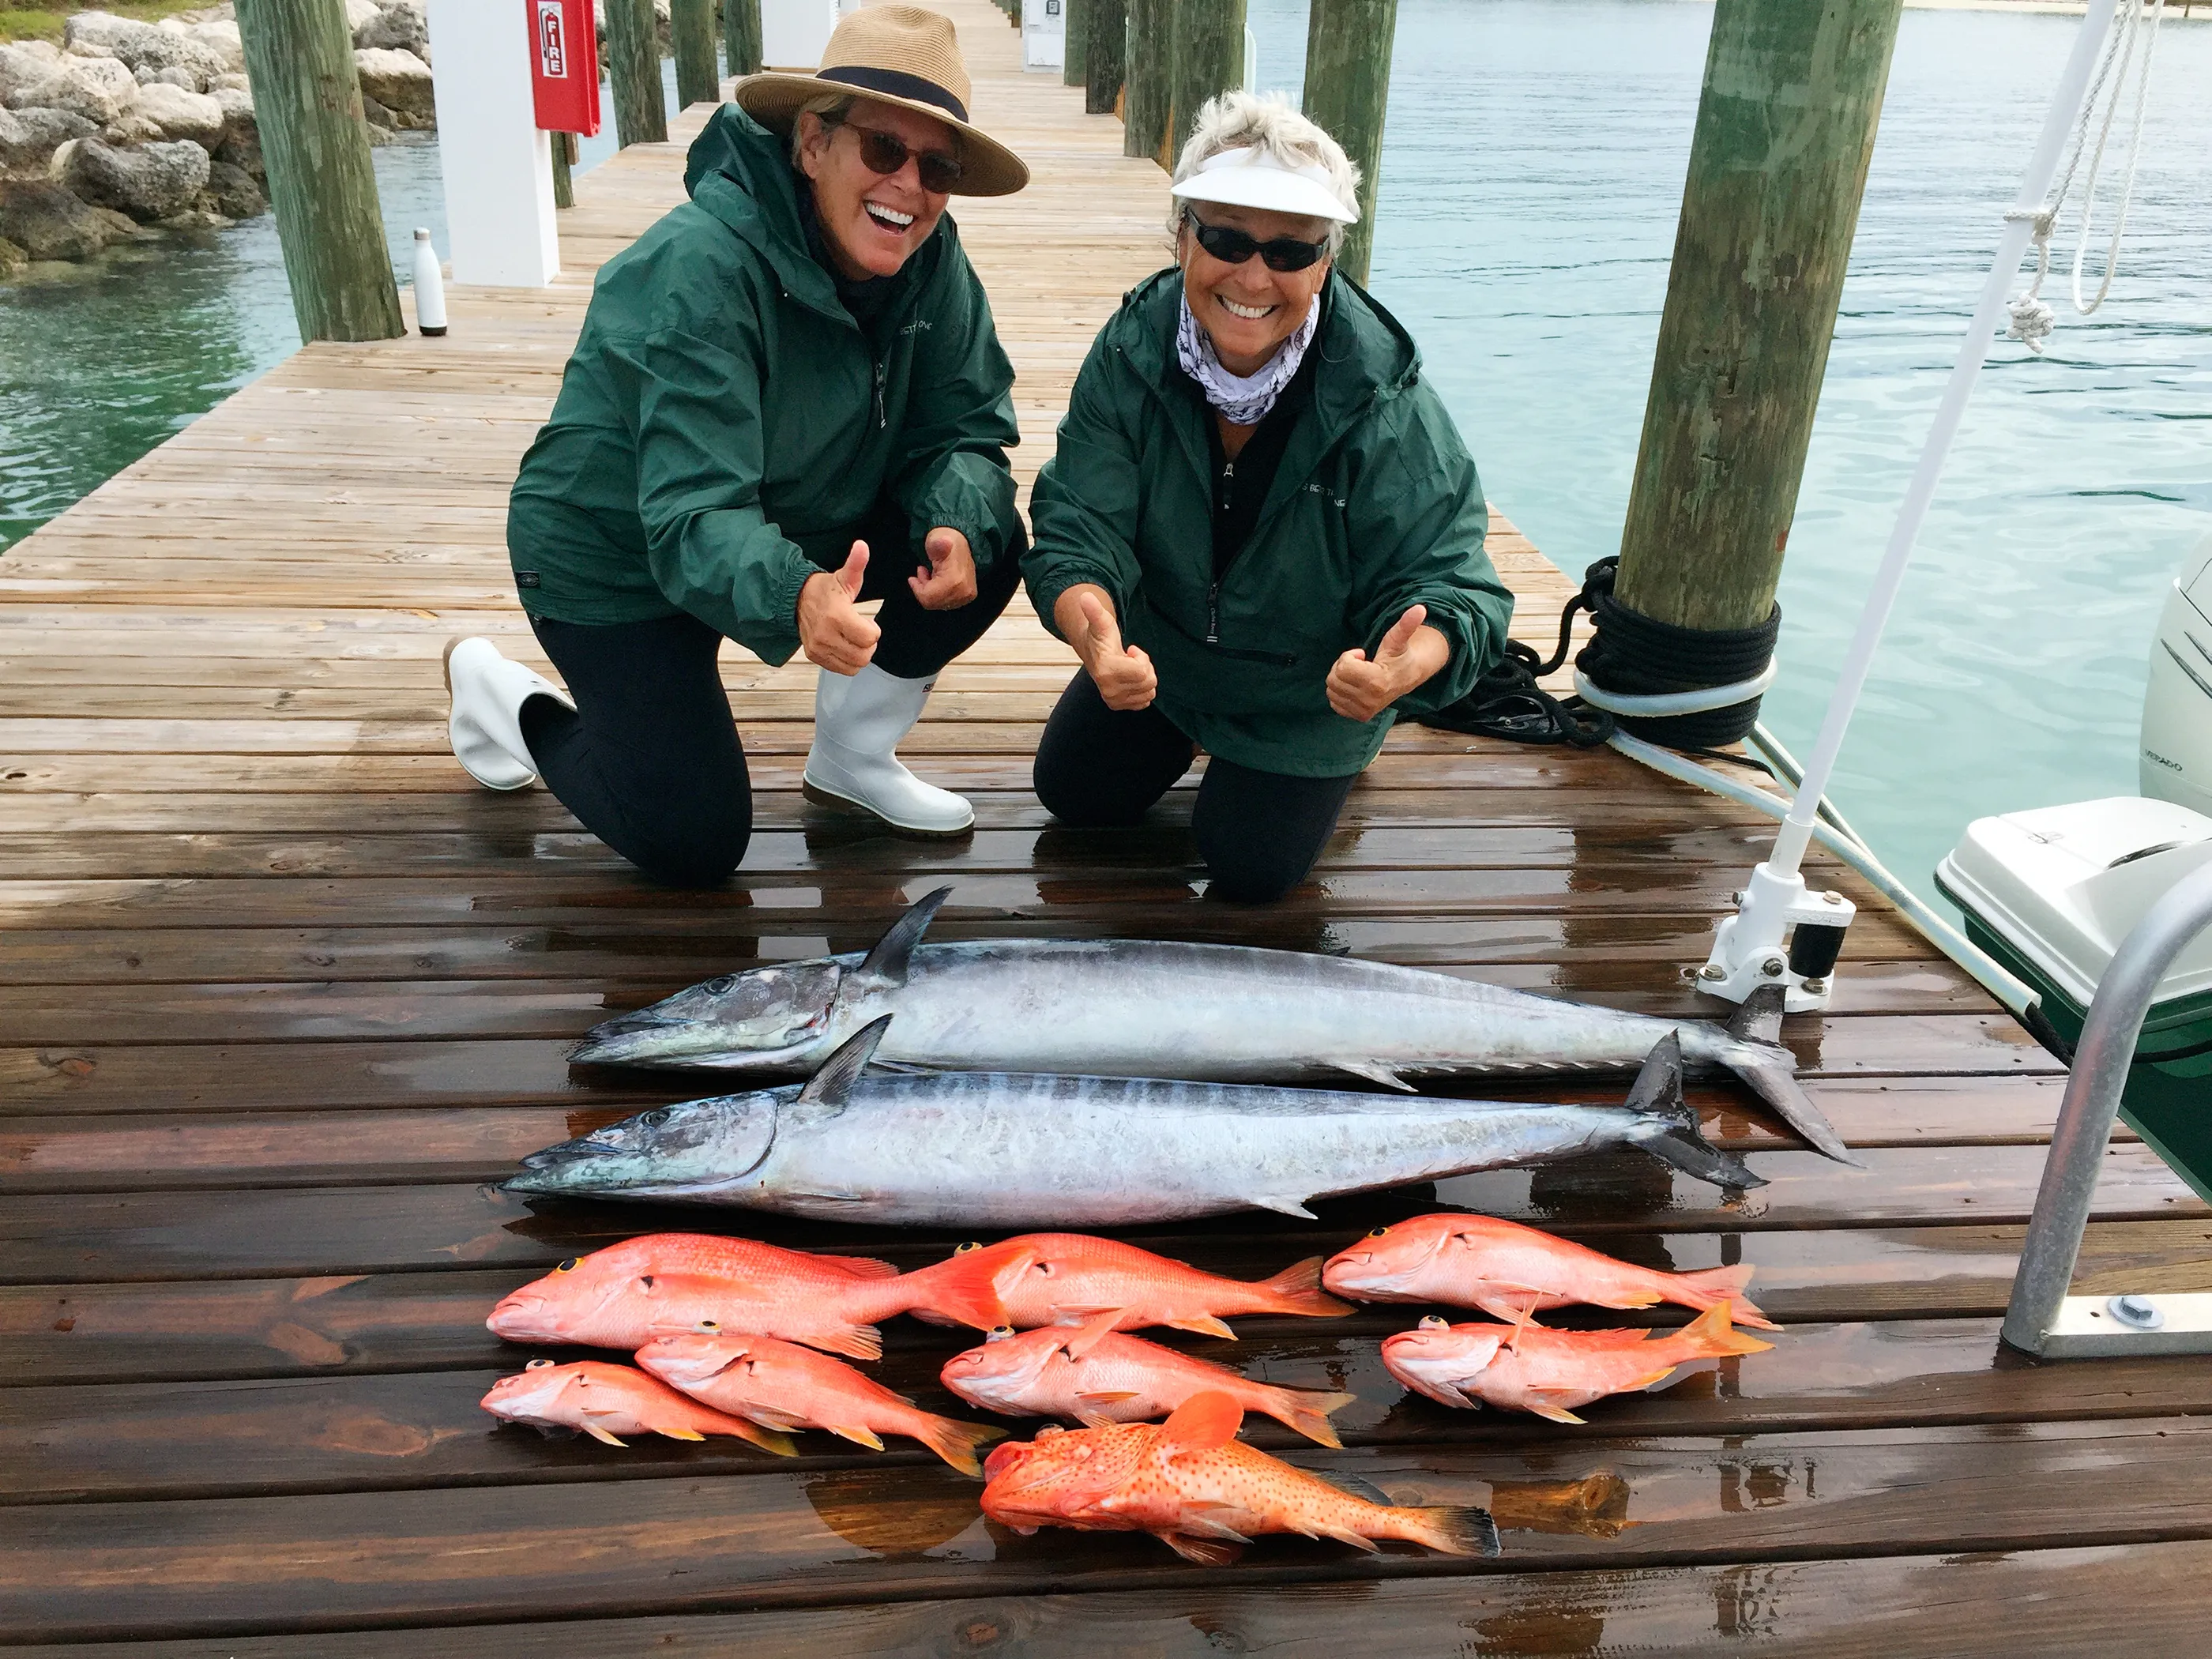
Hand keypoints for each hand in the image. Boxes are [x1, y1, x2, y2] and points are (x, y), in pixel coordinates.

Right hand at [797, 541, 880, 674]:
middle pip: (863, 655)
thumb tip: (862, 546)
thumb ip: (856, 564)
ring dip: (860, 655)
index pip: (869, 638)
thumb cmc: (825, 589)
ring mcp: (819, 648)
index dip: (874, 631)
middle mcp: (826, 635)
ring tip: (855, 641)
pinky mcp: (814, 657)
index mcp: (836, 616)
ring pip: (854, 666)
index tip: (867, 622)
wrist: (795, 599)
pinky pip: (842, 670)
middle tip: (863, 633)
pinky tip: (845, 647)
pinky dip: (848, 662)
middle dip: (869, 645)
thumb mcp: (844, 576)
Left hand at [909, 527, 977, 610]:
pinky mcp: (969, 595)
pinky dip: (940, 593)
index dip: (917, 589)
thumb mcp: (936, 541)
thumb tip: (944, 542)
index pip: (928, 598)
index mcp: (956, 581)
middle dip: (924, 590)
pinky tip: (937, 580)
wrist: (961, 542)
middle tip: (922, 573)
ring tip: (929, 575)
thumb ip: (938, 545)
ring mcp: (967, 595)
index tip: (912, 578)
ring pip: (940, 604)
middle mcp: (964, 591)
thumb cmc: (945, 541)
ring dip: (931, 591)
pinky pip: (948, 602)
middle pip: (934, 603)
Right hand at [1058, 585, 1156, 711]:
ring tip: (1129, 668)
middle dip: (1145, 667)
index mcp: (1106, 671)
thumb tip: (1086, 596)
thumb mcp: (1101, 622)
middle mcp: (1109, 691)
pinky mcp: (1118, 706)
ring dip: (1143, 678)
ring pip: (1149, 692)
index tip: (1131, 650)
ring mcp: (1114, 700)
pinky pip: (1145, 702)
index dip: (1141, 658)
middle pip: (1149, 682)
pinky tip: (1129, 679)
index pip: (1143, 671)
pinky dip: (1141, 690)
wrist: (1093, 653)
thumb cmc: (1101, 637)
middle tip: (1130, 659)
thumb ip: (1095, 611)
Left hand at [1327, 604, 1446, 721]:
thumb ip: (1406, 624)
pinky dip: (1340, 693)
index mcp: (1376, 682)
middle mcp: (1369, 700)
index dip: (1349, 656)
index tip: (1362, 654)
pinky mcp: (1359, 717)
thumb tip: (1419, 608)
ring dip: (1341, 679)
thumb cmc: (1399, 655)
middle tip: (1360, 664)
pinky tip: (1355, 686)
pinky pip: (1334, 703)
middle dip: (1343, 666)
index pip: (1342, 667)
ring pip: (1332, 690)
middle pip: (1334, 679)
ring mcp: (1364, 711)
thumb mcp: (1400, 638)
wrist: (1408, 678)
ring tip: (1359, 674)